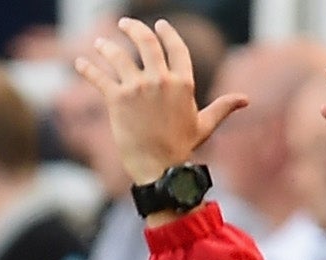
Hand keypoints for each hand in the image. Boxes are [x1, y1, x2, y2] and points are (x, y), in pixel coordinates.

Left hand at [75, 17, 248, 192]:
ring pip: (119, 57)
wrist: (160, 170)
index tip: (159, 24)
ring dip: (107, 47)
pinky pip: (99, 78)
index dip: (167, 33)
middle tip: (124, 24)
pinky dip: (87, 69)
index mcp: (182, 82)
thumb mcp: (205, 124)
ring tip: (100, 43)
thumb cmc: (182, 149)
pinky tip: (79, 63)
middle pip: (146, 43)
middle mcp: (160, 80)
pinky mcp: (117, 100)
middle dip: (134, 29)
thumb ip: (223, 107)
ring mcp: (138, 88)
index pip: (175, 47)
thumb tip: (246, 100)